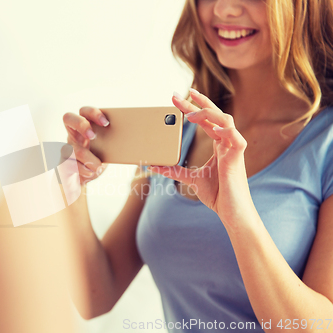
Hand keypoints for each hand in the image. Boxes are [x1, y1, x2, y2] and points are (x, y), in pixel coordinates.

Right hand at [63, 107, 108, 184]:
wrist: (82, 181)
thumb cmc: (96, 162)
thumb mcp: (106, 152)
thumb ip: (111, 144)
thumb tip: (126, 141)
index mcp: (85, 128)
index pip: (84, 111)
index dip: (93, 113)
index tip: (106, 123)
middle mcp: (73, 135)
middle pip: (68, 118)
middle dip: (81, 125)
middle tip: (92, 136)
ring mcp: (65, 148)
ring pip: (72, 148)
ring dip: (88, 158)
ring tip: (98, 166)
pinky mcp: (62, 162)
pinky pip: (69, 164)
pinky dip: (82, 169)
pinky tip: (90, 172)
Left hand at [149, 89, 256, 228]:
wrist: (231, 212)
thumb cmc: (217, 195)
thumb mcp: (190, 179)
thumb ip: (173, 171)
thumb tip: (152, 166)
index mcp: (219, 144)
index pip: (205, 120)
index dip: (193, 107)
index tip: (177, 99)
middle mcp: (227, 142)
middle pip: (214, 114)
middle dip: (197, 102)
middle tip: (178, 94)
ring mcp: (234, 148)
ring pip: (225, 120)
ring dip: (207, 114)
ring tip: (189, 115)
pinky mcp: (238, 157)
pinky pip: (234, 137)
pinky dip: (224, 130)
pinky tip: (212, 128)